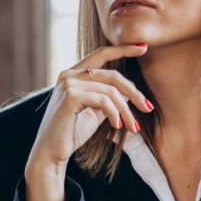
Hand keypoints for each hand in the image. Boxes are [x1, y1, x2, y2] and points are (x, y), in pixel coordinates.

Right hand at [24, 44, 154, 200]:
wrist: (51, 154)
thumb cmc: (71, 134)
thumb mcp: (94, 113)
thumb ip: (108, 99)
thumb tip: (128, 92)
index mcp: (73, 74)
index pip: (101, 54)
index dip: (123, 49)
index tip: (144, 47)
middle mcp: (68, 74)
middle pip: (113, 75)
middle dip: (134, 92)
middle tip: (148, 108)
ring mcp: (68, 83)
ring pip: (111, 91)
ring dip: (127, 111)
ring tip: (134, 127)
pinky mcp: (70, 96)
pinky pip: (104, 101)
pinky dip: (115, 114)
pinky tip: (117, 127)